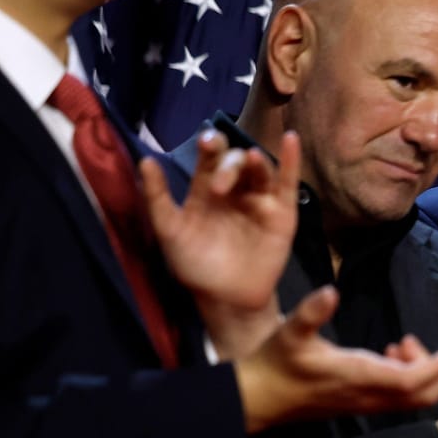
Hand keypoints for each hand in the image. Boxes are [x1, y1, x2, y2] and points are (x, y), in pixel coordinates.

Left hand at [140, 129, 300, 319]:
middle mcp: (235, 190)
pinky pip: (288, 183)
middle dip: (229, 163)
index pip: (210, 159)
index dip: (209, 146)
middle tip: (220, 185)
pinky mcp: (282, 214)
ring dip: (254, 162)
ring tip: (250, 162)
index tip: (205, 143)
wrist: (225, 297)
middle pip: (236, 161)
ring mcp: (260, 200)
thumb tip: (145, 160)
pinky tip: (292, 139)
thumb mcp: (170, 231)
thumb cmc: (195, 265)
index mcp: (207, 190)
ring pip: (261, 169)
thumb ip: (157, 198)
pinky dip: (292, 160)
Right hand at [234, 285, 437, 432]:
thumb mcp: (289, 332)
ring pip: (417, 398)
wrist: (259, 399)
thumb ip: (310, 312)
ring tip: (408, 343)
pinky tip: (394, 353)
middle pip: (427, 393)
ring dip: (430, 372)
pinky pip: (402, 397)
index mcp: (359, 376)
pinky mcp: (364, 403)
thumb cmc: (275, 363)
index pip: (416, 379)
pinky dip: (413, 377)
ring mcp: (369, 403)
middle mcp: (370, 395)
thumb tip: (330, 292)